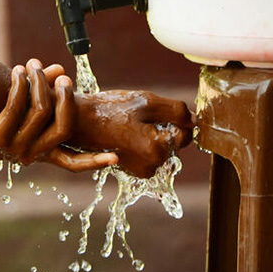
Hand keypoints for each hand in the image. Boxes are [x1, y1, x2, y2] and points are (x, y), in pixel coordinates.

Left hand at [0, 59, 118, 172]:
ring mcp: (14, 147)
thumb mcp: (21, 106)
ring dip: (39, 82)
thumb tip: (63, 72)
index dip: (94, 160)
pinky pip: (17, 105)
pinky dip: (20, 84)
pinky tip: (16, 70)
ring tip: (32, 64)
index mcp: (40, 152)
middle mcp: (30, 155)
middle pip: (63, 128)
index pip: (72, 162)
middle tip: (64, 78)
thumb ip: (44, 93)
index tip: (116, 157)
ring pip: (40, 111)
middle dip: (66, 98)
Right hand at [71, 89, 194, 177]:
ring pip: (160, 148)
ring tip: (127, 124)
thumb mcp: (145, 101)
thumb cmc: (109, 109)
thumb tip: (196, 120)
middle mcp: (152, 166)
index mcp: (157, 149)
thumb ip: (177, 110)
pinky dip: (140, 142)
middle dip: (160, 127)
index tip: (152, 110)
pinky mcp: (132, 171)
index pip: (186, 133)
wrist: (76, 122)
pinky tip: (124, 133)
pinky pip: (148, 154)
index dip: (172, 117)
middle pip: (173, 142)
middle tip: (135, 116)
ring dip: (150, 135)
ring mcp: (141, 171)